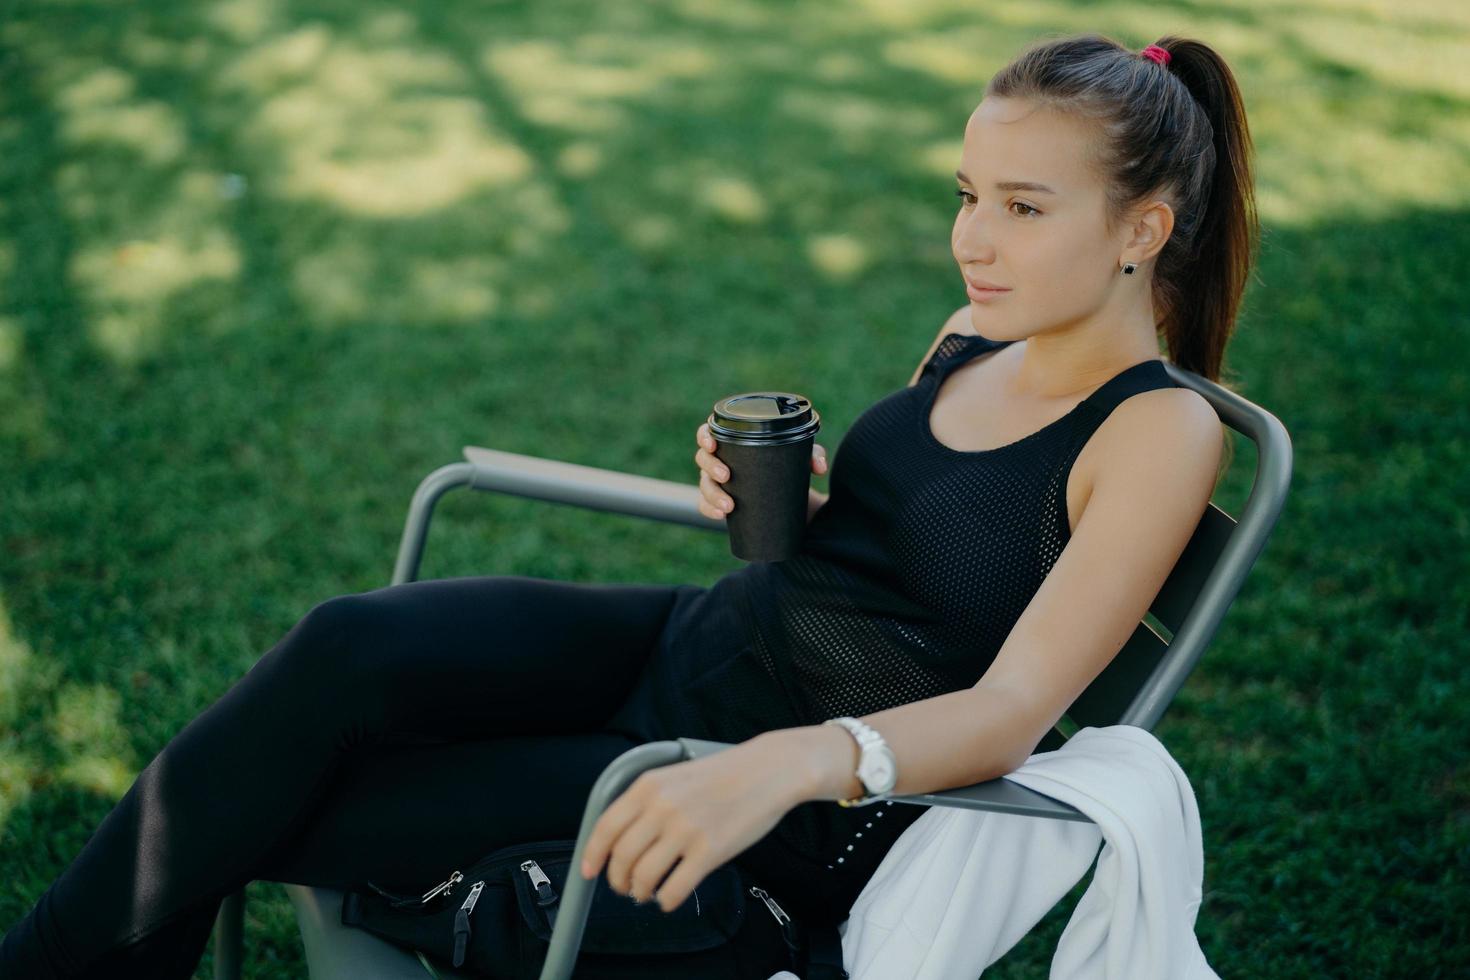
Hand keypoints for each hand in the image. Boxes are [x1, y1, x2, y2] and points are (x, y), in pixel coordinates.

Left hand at [578, 734, 801, 912]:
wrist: (768, 770)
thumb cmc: (725, 774)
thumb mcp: (675, 776)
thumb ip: (648, 802)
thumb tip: (623, 839)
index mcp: (649, 786)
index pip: (605, 828)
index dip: (592, 855)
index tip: (589, 872)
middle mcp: (662, 808)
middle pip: (621, 857)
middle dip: (618, 880)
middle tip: (624, 887)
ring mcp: (685, 830)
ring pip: (644, 877)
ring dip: (640, 892)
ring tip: (647, 893)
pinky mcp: (709, 851)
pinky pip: (675, 889)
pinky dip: (666, 901)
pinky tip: (670, 897)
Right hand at [694, 422, 827, 520]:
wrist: (790, 502)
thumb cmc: (788, 470)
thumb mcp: (801, 460)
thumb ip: (813, 455)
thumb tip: (818, 466)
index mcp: (733, 444)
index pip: (710, 433)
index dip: (704, 435)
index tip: (712, 443)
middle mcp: (721, 461)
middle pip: (703, 459)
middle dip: (711, 467)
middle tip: (727, 476)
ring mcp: (718, 484)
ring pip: (704, 485)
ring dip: (712, 494)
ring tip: (729, 506)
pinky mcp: (721, 504)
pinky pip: (706, 506)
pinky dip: (710, 510)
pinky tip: (721, 516)